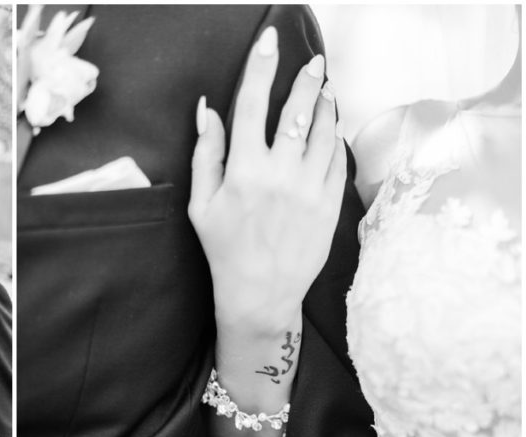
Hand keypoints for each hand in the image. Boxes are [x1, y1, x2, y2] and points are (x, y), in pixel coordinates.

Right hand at [189, 26, 347, 335]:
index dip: (261, 67)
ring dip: (325, 104)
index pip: (253, 104)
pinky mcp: (330, 202)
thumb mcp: (201, 204)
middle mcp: (279, 173)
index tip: (269, 41)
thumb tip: (207, 110)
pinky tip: (331, 128)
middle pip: (296, 109)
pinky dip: (335, 137)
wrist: (260, 293)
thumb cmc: (224, 249)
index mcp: (243, 170)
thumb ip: (206, 153)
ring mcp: (309, 186)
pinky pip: (337, 157)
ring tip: (325, 90)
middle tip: (313, 62)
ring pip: (323, 129)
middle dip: (305, 78)